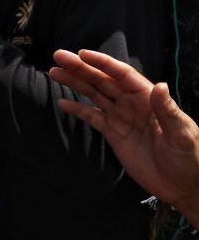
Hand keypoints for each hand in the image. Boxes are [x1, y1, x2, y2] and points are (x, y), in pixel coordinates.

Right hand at [50, 49, 198, 224]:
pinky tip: (62, 102)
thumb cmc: (188, 157)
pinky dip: (77, 110)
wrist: (180, 184)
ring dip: (74, 83)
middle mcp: (132, 103)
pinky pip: (92, 117)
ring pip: (93, 95)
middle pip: (102, 80)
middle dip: (80, 68)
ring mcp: (121, 117)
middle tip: (58, 56)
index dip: (102, 63)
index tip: (82, 54)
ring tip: (54, 72)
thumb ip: (167, 110)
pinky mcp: (113, 133)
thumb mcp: (182, 134)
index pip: (122, 75)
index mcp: (149, 98)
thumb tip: (159, 86)